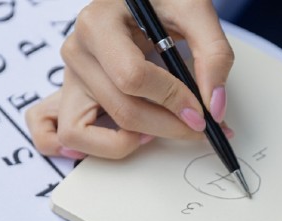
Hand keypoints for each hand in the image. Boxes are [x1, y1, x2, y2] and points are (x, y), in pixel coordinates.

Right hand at [25, 0, 233, 159]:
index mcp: (98, 24)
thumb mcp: (194, 11)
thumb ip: (213, 55)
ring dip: (130, 142)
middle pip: (121, 110)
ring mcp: (70, 77)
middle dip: (167, 128)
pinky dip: (96, 146)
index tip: (200, 111)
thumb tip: (214, 107)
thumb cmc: (162, 1)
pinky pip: (67, 135)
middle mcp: (77, 51)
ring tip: (160, 128)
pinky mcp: (72, 96)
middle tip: (198, 127)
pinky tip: (130, 137)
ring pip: (88, 132)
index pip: (132, 78)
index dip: (172, 100)